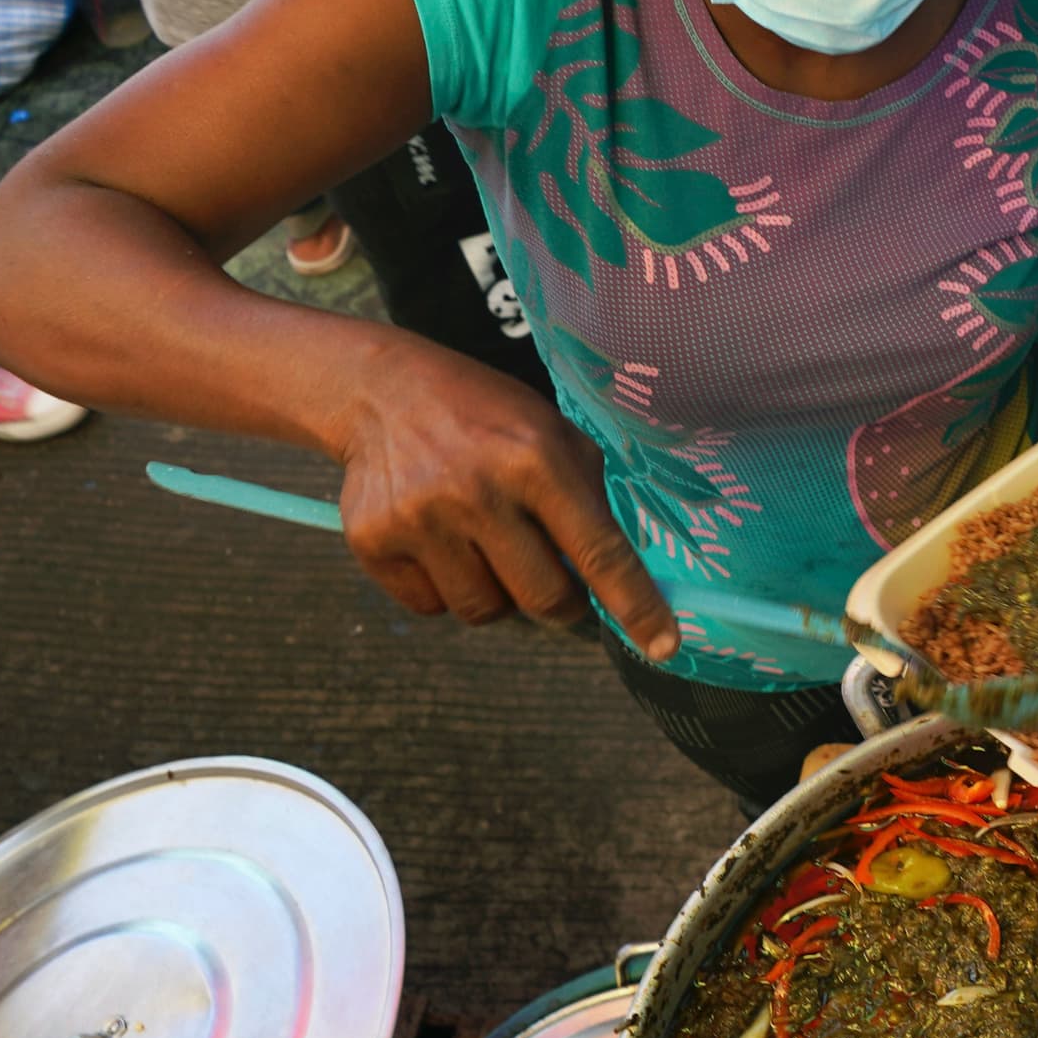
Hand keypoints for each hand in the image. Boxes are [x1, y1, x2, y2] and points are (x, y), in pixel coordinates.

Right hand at [328, 337, 680, 655]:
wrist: (380, 392)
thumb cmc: (485, 416)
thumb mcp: (551, 431)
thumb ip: (588, 498)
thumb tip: (617, 576)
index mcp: (537, 459)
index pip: (598, 551)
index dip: (635, 604)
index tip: (664, 644)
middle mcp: (479, 492)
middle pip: (544, 600)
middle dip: (560, 601)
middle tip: (551, 576)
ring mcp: (421, 520)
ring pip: (484, 611)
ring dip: (497, 592)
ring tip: (482, 541)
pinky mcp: (373, 543)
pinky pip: (431, 608)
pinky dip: (444, 588)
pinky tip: (438, 540)